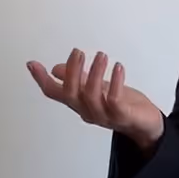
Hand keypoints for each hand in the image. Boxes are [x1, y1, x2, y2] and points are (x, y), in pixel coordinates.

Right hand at [27, 49, 163, 149]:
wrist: (146, 125)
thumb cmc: (123, 106)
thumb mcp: (98, 88)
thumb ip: (79, 79)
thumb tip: (57, 69)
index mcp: (79, 103)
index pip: (54, 93)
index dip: (42, 79)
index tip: (32, 64)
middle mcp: (87, 110)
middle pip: (71, 93)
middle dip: (72, 71)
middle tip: (78, 52)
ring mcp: (104, 115)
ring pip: (91, 95)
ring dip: (94, 73)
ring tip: (101, 56)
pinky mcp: (122, 115)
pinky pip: (114, 100)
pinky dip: (115, 82)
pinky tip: (118, 67)